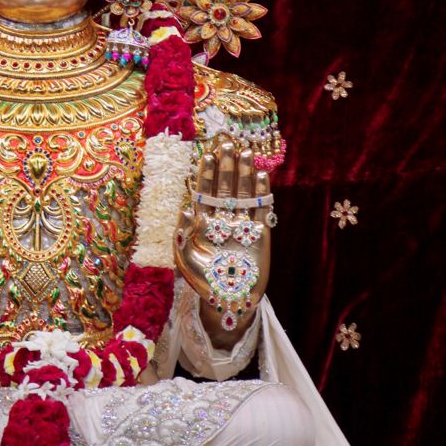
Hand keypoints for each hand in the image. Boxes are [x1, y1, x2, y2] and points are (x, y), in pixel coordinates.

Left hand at [176, 142, 271, 345]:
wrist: (229, 301)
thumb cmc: (202, 282)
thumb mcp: (185, 260)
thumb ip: (183, 236)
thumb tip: (185, 209)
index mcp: (203, 223)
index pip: (204, 192)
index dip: (206, 174)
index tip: (207, 154)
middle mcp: (223, 220)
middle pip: (225, 187)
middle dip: (226, 166)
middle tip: (227, 144)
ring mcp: (242, 226)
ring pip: (243, 194)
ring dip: (244, 173)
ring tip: (245, 152)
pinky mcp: (261, 234)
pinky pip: (262, 209)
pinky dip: (262, 193)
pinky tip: (262, 175)